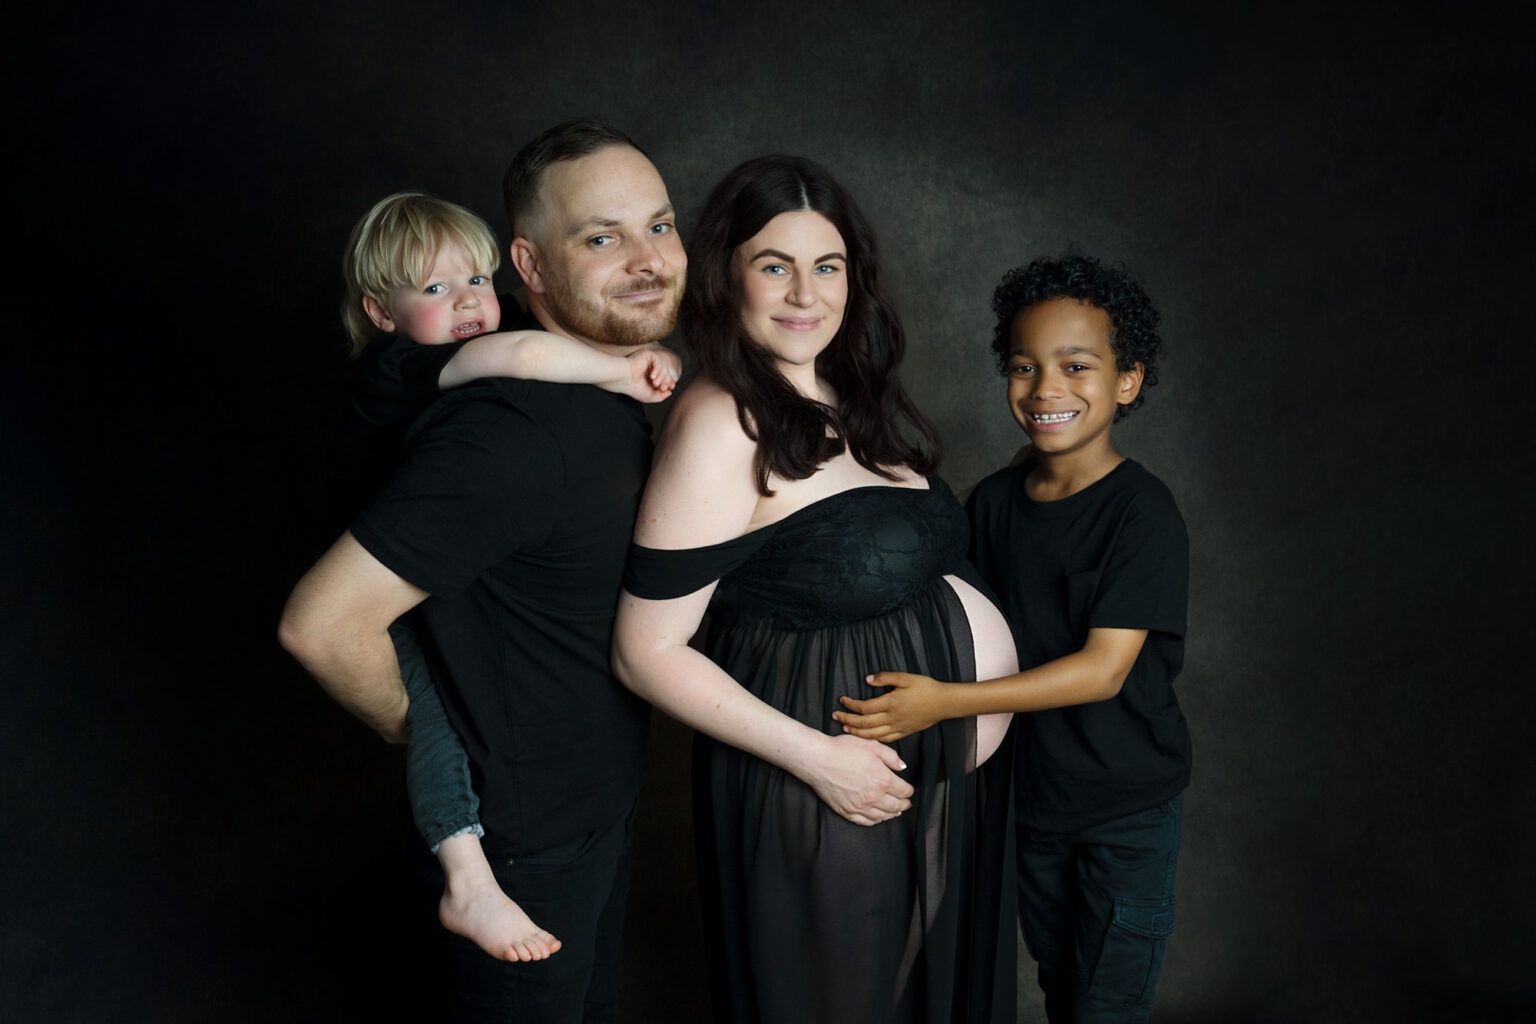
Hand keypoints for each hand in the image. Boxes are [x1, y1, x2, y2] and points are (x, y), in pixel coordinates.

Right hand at [616, 346, 679, 402]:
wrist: (623, 379)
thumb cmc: (634, 388)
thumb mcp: (650, 396)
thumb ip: (661, 396)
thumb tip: (670, 392)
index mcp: (650, 378)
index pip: (665, 379)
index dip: (669, 383)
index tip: (667, 389)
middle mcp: (650, 369)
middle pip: (666, 373)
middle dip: (666, 382)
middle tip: (661, 387)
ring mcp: (649, 362)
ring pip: (664, 368)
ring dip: (662, 377)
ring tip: (654, 383)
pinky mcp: (647, 355)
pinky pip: (658, 361)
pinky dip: (658, 369)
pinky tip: (652, 376)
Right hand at [799, 732, 912, 826]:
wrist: (819, 759)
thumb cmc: (843, 750)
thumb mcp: (872, 746)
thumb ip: (891, 757)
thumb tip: (902, 767)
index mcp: (883, 780)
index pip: (904, 791)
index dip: (909, 791)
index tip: (909, 790)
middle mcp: (874, 796)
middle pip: (896, 806)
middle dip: (904, 805)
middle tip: (906, 804)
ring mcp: (860, 806)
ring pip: (882, 816)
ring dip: (891, 815)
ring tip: (895, 812)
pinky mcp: (847, 811)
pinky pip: (865, 821)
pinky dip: (875, 821)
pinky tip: (877, 818)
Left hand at [833, 671, 948, 742]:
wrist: (944, 703)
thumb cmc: (926, 688)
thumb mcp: (905, 677)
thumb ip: (885, 678)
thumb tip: (868, 680)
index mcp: (891, 703)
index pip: (864, 707)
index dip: (850, 705)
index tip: (842, 700)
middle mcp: (892, 718)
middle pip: (864, 723)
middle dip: (847, 719)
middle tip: (835, 715)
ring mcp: (898, 727)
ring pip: (872, 734)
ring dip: (856, 732)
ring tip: (845, 728)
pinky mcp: (904, 732)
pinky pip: (885, 739)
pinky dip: (872, 739)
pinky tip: (866, 736)